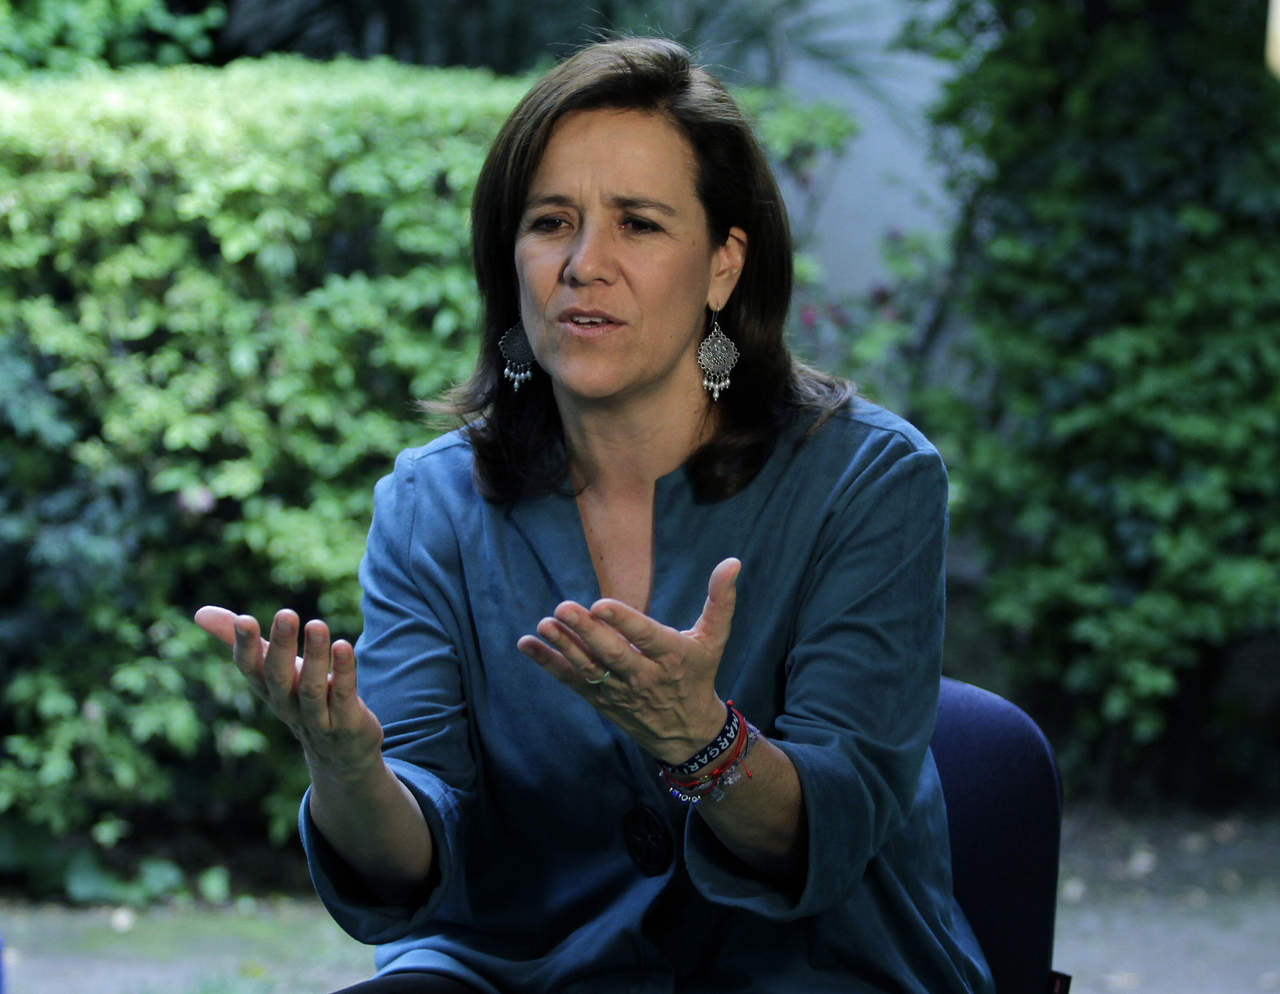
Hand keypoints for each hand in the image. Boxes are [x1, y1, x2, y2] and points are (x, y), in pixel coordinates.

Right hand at [193, 606, 382, 782]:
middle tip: (286, 613)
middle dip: (281, 646)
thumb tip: (199, 613)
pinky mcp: (346, 722)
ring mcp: (316, 717)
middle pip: (279, 677)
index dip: (246, 646)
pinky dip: (343, 672)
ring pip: (311, 688)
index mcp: (267, 689)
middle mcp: (287, 704)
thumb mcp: (272, 670)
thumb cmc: (300, 698)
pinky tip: (343, 646)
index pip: (250, 668)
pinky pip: (343, 696)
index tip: (244, 619)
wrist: (339, 754)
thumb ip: (238, 640)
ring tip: (317, 624)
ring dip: (314, 656)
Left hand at [516, 558, 740, 764]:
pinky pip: (571, 681)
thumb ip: (720, 600)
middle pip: (612, 654)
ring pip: (588, 668)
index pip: (645, 637)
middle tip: (562, 608)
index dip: (624, 622)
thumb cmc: (698, 674)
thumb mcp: (714, 639)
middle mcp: (643, 676)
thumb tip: (733, 561)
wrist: (686, 732)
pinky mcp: (600, 699)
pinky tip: (527, 644)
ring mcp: (618, 690)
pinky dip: (548, 664)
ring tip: (544, 624)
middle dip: (586, 633)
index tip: (601, 604)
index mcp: (672, 656)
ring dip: (563, 646)